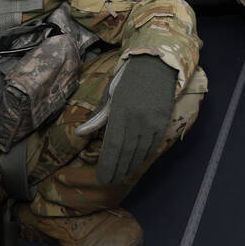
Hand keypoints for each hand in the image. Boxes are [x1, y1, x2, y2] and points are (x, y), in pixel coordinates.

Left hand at [95, 56, 177, 184]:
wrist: (156, 64)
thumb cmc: (128, 80)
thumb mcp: (110, 96)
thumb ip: (98, 117)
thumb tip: (80, 134)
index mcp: (121, 112)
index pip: (113, 147)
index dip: (108, 165)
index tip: (101, 177)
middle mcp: (137, 120)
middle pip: (126, 153)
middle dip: (117, 170)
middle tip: (110, 181)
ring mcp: (153, 122)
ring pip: (141, 152)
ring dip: (131, 166)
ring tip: (122, 175)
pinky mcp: (164, 121)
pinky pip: (154, 145)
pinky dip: (145, 156)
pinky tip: (137, 162)